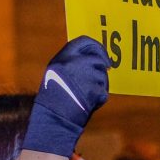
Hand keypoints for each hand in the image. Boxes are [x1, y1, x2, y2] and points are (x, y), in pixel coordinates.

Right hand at [22, 36, 109, 157]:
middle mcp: (74, 63)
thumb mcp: (56, 74)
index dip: (96, 46)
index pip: (84, 41)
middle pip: (98, 59)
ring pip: (102, 76)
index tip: (102, 53)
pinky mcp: (94, 89)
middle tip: (107, 69)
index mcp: (62, 58)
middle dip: (103, 66)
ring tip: (85, 96)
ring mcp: (85, 75)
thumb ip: (71, 64)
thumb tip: (94, 59)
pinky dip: (99, 99)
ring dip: (99, 85)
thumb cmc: (53, 99)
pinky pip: (103, 92)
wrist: (52, 118)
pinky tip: (87, 104)